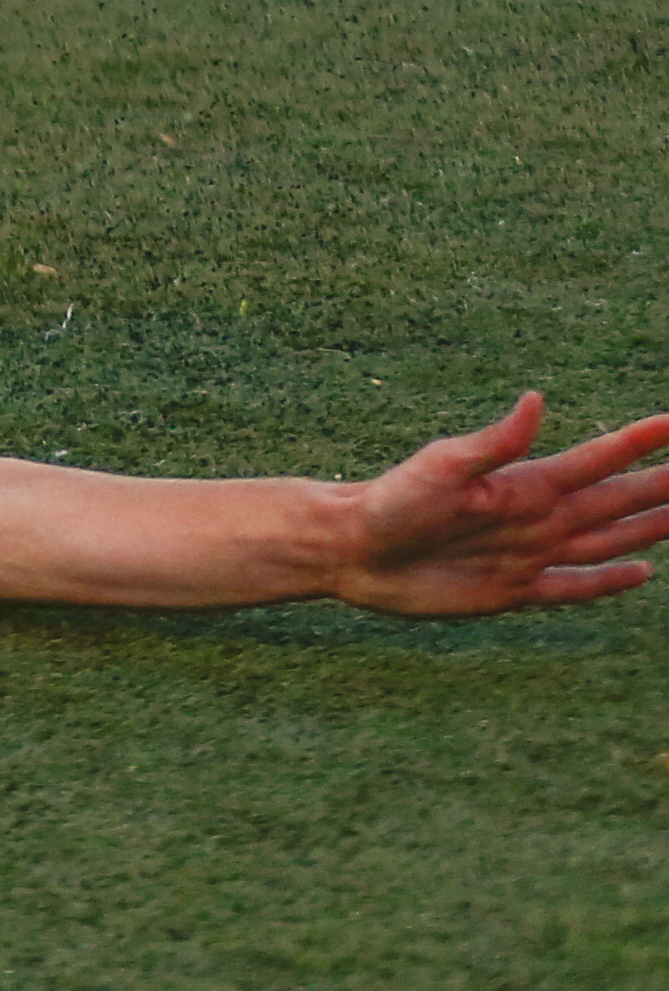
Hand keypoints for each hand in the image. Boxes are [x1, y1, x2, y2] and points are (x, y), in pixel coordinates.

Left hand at [332, 394, 668, 616]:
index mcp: (525, 485)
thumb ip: (493, 442)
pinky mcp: (515, 591)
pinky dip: (609, 582)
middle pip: (615, 500)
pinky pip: (574, 587)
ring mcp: (530, 555)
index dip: (639, 442)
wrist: (352, 549)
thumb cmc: (389, 501)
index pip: (598, 460)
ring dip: (647, 527)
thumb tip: (537, 399)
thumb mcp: (441, 466)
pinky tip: (642, 573)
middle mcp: (537, 518)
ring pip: (607, 540)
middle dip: (660, 484)